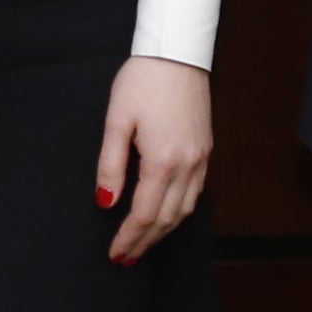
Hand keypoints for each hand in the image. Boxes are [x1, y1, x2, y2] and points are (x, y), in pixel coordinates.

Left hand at [96, 57, 212, 262]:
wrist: (177, 52)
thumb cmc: (142, 81)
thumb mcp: (117, 120)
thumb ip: (110, 164)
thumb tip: (105, 201)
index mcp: (162, 160)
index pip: (144, 213)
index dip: (129, 238)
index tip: (115, 254)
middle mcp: (188, 165)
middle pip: (166, 219)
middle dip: (145, 242)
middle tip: (125, 258)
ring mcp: (201, 158)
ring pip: (184, 210)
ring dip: (163, 231)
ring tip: (142, 244)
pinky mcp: (206, 149)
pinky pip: (195, 193)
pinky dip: (178, 211)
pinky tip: (164, 215)